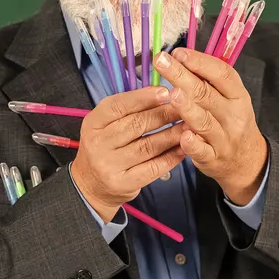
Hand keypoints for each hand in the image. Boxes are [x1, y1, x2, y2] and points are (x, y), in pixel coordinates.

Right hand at [70, 86, 185, 221]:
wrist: (91, 186)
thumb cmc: (105, 149)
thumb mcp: (105, 126)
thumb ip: (127, 111)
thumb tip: (161, 94)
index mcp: (93, 123)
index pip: (118, 106)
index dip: (143, 98)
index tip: (165, 92)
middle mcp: (98, 143)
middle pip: (136, 125)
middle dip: (164, 114)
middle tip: (184, 108)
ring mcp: (109, 165)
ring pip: (147, 146)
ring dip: (172, 135)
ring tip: (188, 126)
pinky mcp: (123, 183)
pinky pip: (152, 167)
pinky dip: (170, 157)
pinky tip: (183, 149)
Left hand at [153, 48, 267, 203]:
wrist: (246, 159)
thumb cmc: (230, 121)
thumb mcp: (229, 98)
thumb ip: (208, 81)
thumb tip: (180, 57)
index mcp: (237, 95)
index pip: (221, 74)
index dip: (200, 62)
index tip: (178, 53)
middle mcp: (233, 115)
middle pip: (206, 94)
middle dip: (182, 76)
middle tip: (162, 62)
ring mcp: (224, 138)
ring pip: (204, 121)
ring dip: (188, 107)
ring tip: (173, 94)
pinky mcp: (213, 158)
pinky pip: (202, 150)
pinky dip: (192, 144)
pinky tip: (182, 134)